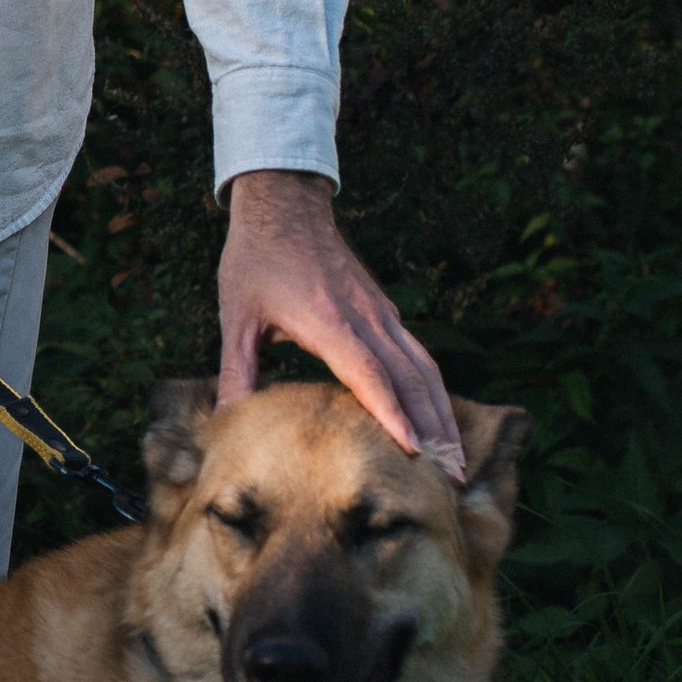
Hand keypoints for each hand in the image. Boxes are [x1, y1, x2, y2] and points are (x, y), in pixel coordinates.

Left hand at [216, 171, 463, 478]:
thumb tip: (225, 419)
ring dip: (443, 413)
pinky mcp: (384, 309)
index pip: (368, 374)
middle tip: (452, 477)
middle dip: (434, 429)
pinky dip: (434, 390)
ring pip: (424, 367)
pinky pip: (418, 354)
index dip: (390, 413)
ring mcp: (380, 312)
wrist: (283, 204)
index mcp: (327, 320)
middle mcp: (364, 317)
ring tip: (456, 457)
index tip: (413, 450)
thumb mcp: (236, 316)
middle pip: (411, 379)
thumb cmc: (255, 260)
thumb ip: (236, 370)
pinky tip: (439, 417)